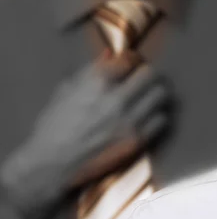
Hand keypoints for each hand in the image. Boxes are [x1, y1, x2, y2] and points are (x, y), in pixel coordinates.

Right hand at [0, 52, 170, 218]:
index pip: (128, 60)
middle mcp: (116, 100)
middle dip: (148, 75)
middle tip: (145, 80)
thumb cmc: (54, 127)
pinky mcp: (137, 141)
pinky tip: (149, 117)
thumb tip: (109, 55)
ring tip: (150, 97)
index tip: (131, 65)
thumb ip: (89, 72)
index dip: (131, 60)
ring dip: (156, 93)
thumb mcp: (65, 92)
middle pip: (151, 75)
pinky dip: (158, 115)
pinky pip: (161, 120)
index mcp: (96, 83)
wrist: (53, 163)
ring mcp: (129, 121)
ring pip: (161, 95)